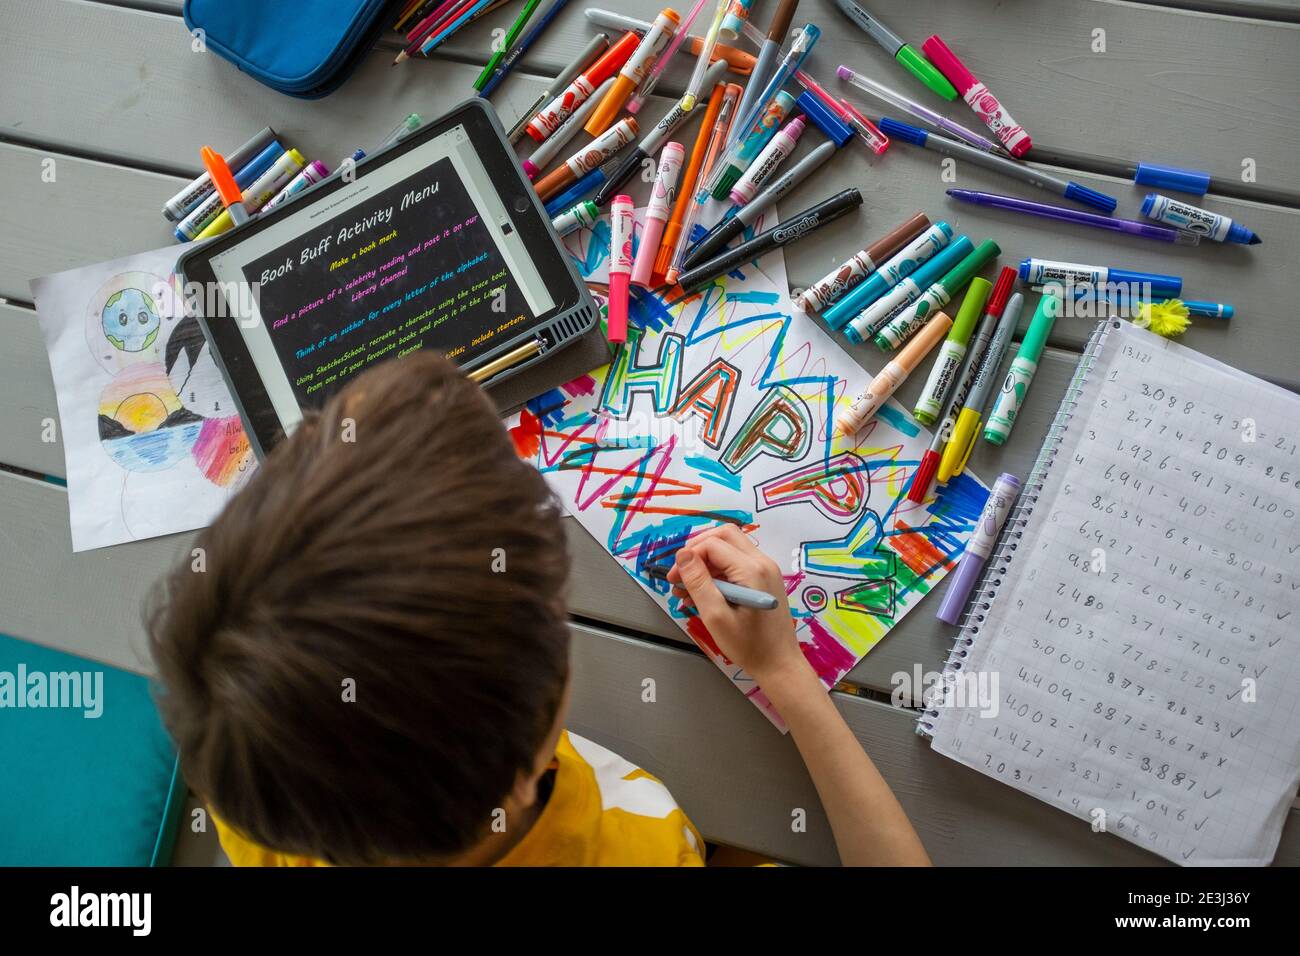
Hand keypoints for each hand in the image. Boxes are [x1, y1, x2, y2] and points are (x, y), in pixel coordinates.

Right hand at [667, 525, 810, 686]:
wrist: (779, 664)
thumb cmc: (749, 646)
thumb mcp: (716, 616)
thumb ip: (698, 582)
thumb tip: (682, 555)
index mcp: (752, 570)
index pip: (712, 544)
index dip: (688, 557)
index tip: (673, 579)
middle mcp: (762, 562)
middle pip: (724, 536)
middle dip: (698, 550)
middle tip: (681, 573)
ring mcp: (766, 569)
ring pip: (730, 548)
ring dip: (706, 562)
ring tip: (687, 588)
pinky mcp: (765, 578)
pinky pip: (737, 562)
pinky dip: (718, 571)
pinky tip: (704, 592)